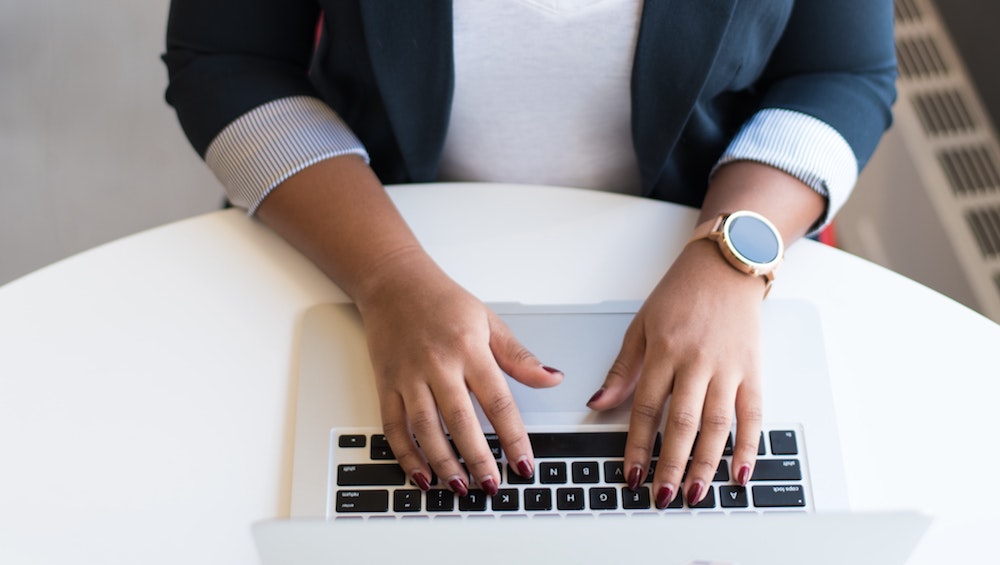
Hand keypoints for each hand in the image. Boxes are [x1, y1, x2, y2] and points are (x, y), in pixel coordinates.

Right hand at [356, 252, 562, 496]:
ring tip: (460, 487)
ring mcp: (408, 375)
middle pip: (460, 420)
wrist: (394, 282)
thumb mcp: (489, 322)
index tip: (524, 463)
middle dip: (478, 458)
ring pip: (425, 428)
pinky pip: (393, 425)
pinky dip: (406, 454)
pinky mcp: (385, 383)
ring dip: (443, 462)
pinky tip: (421, 474)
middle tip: (492, 485)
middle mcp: (437, 364)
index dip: (513, 436)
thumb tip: (552, 378)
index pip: (497, 400)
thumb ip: (519, 357)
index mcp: (469, 349)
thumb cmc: (443, 302)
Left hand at [586, 239, 763, 507]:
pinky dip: (749, 446)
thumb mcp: (641, 325)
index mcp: (664, 350)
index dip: (638, 445)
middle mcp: (697, 360)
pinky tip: (741, 473)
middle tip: (663, 496)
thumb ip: (622, 369)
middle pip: (683, 422)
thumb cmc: (681, 293)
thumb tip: (599, 404)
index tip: (632, 473)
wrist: (726, 266)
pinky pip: (753, 414)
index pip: (647, 407)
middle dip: (672, 465)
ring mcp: (729, 367)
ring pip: (717, 424)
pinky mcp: (753, 369)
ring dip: (707, 464)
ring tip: (697, 494)